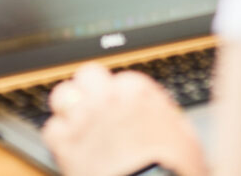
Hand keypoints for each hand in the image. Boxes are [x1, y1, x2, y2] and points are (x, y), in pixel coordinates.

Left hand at [43, 63, 207, 175]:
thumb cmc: (175, 174)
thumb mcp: (188, 144)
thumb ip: (172, 122)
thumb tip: (169, 120)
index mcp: (139, 94)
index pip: (124, 78)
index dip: (124, 95)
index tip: (125, 107)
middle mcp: (108, 99)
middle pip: (88, 74)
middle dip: (91, 89)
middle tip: (95, 106)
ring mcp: (84, 119)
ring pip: (62, 94)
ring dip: (68, 107)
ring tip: (74, 121)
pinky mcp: (66, 144)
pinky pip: (51, 129)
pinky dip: (58, 139)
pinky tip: (68, 148)